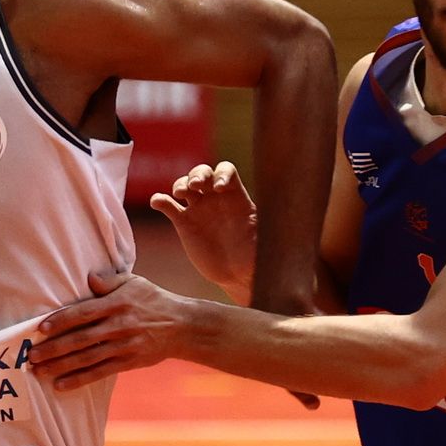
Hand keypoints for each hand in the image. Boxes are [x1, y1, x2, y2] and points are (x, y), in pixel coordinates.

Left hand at [32, 270, 189, 389]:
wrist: (183, 326)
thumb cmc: (153, 300)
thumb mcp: (135, 282)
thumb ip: (110, 281)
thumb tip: (89, 279)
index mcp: (118, 303)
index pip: (84, 312)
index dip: (62, 320)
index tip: (41, 328)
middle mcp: (119, 325)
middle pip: (81, 338)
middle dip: (54, 348)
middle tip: (31, 355)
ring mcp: (124, 346)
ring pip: (87, 358)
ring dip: (61, 366)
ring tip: (39, 371)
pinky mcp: (128, 362)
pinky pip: (100, 372)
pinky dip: (80, 380)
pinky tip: (61, 385)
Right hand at [150, 161, 255, 299]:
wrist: (239, 275)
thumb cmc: (257, 256)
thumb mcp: (266, 237)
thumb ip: (267, 223)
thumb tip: (287, 217)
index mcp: (236, 196)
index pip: (226, 170)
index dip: (222, 173)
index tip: (220, 188)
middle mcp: (216, 198)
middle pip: (202, 172)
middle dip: (198, 174)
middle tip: (197, 186)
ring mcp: (199, 209)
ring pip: (184, 185)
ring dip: (180, 184)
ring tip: (181, 194)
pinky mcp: (184, 223)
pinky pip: (169, 206)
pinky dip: (161, 200)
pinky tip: (158, 202)